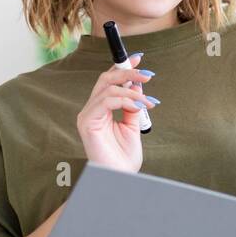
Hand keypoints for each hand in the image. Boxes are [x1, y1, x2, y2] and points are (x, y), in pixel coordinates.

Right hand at [76, 55, 156, 171]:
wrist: (120, 177)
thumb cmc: (124, 157)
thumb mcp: (133, 125)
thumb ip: (133, 105)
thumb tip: (138, 84)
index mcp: (100, 110)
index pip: (109, 82)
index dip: (123, 68)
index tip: (139, 59)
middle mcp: (91, 110)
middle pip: (105, 79)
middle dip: (127, 72)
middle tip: (148, 74)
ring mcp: (87, 115)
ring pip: (107, 88)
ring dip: (132, 90)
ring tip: (149, 101)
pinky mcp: (87, 122)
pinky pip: (106, 101)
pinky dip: (125, 100)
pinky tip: (138, 106)